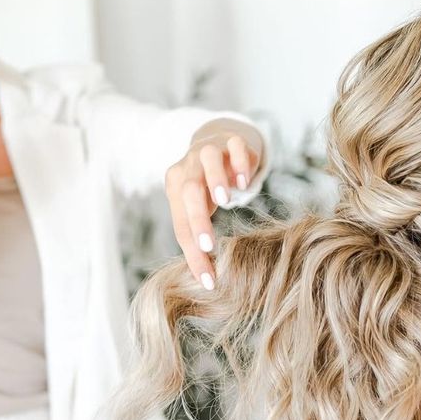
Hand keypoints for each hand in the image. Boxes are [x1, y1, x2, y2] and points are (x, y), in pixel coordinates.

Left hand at [165, 118, 262, 288]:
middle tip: (209, 246)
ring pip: (207, 160)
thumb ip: (198, 234)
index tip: (207, 280)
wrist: (217, 143)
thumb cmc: (206, 187)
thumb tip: (204, 279)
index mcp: (176, 187)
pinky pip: (234, 146)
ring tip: (227, 201)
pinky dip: (239, 162)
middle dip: (198, 219)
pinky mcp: (232, 139)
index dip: (192, 254)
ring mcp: (209, 149)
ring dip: (215, 179)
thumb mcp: (198, 209)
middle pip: (189, 192)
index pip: (181, 224)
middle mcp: (189, 167)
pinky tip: (244, 181)